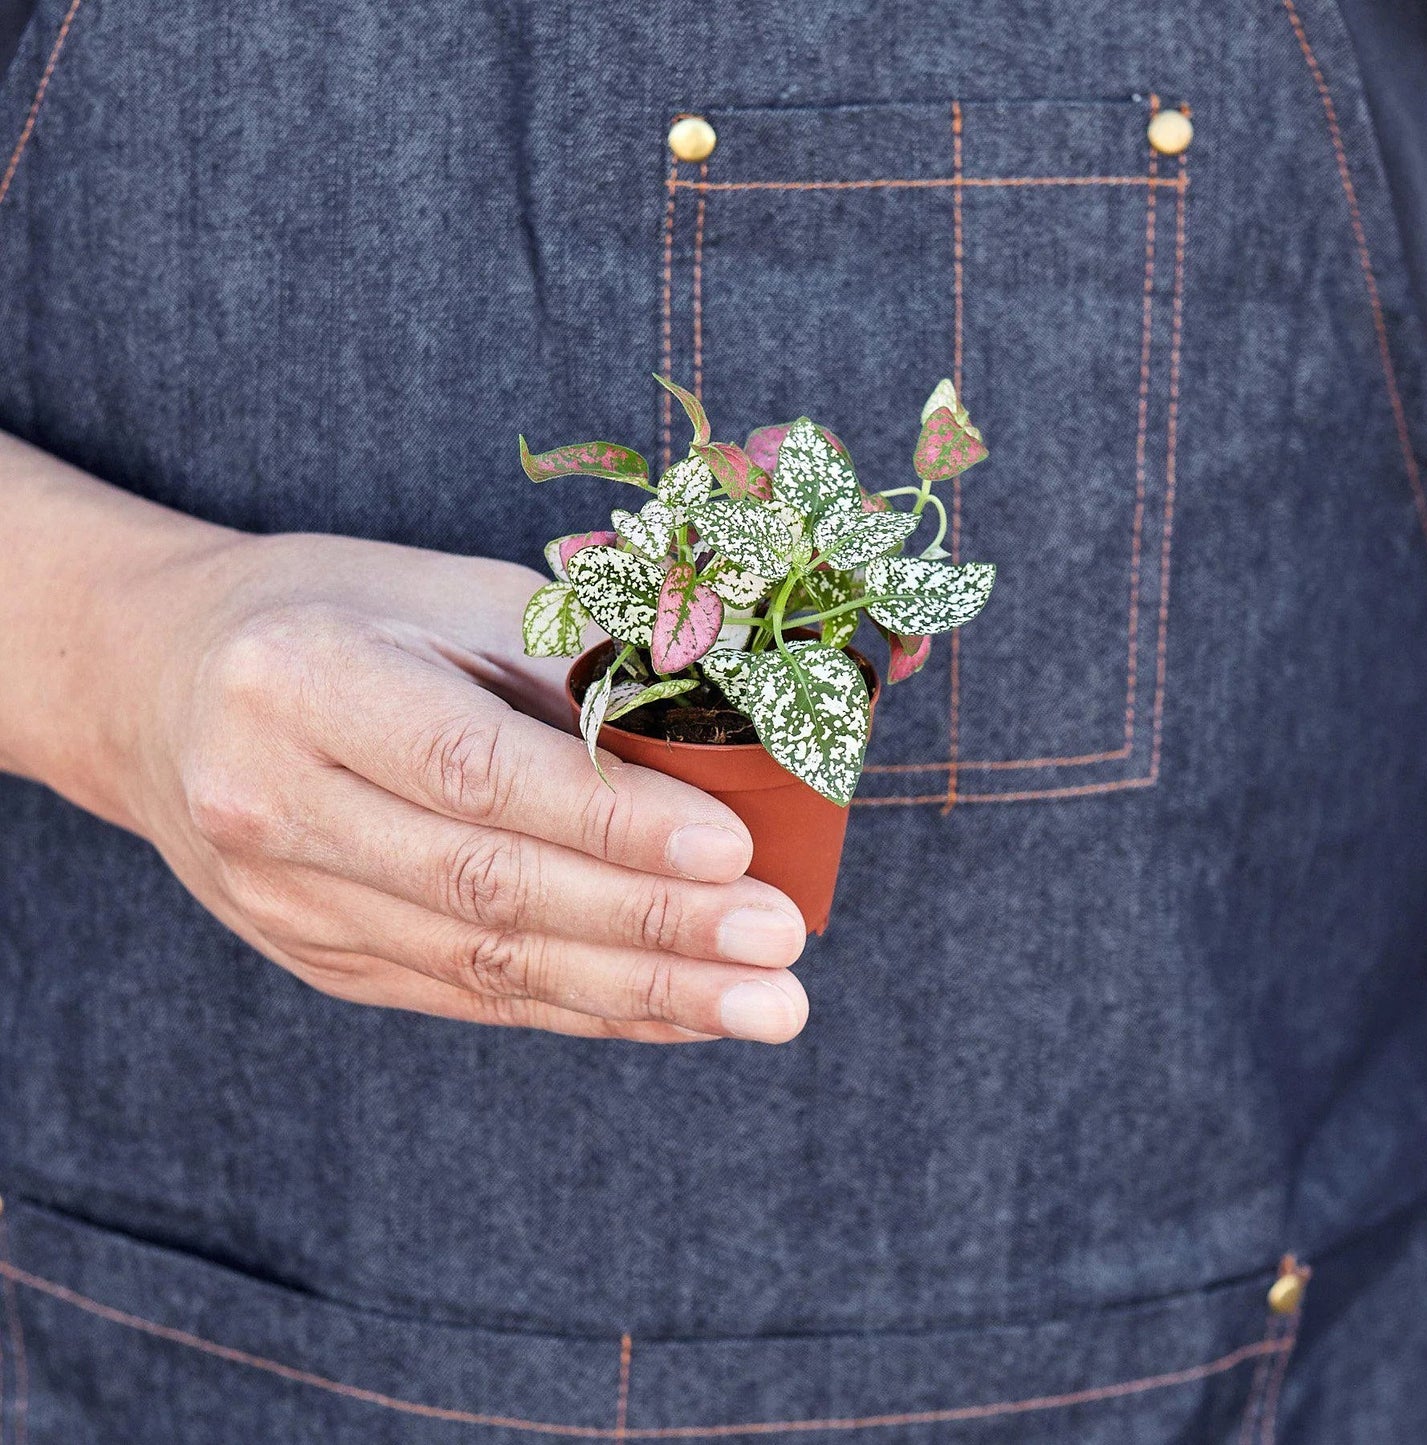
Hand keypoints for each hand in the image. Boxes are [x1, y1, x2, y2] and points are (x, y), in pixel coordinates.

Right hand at [15, 497, 810, 1042]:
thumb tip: (728, 743)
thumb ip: (569, 668)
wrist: (157, 683)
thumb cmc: (331, 613)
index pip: (475, 770)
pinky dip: (582, 1007)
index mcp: (302, 680)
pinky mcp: (314, 956)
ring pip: (482, 965)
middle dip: (650, 929)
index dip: (608, 821)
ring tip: (761, 1006)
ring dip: (637, 992)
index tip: (733, 852)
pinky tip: (675, 1012)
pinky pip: (464, 996)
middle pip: (486, 887)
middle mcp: (273, 803)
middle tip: (780, 953)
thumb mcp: (442, 595)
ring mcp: (284, 900)